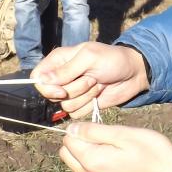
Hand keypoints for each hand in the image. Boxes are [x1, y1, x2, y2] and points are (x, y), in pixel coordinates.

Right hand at [31, 42, 148, 117]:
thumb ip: (65, 70)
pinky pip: (75, 113)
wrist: (133, 74)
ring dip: (84, 96)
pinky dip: (88, 105)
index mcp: (59, 60)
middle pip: (51, 94)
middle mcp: (63, 77)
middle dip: (72, 90)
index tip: (61, 90)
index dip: (46, 87)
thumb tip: (41, 79)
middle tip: (90, 79)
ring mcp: (72, 91)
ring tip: (97, 84)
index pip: (38, 77)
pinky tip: (99, 95)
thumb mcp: (89, 59)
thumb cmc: (112, 60)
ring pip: (65, 105)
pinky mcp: (82, 104)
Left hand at [60, 122, 171, 171]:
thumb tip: (71, 128)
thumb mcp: (124, 134)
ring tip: (116, 156)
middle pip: (68, 157)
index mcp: (92, 162)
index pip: (67, 140)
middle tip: (106, 142)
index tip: (101, 132)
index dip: (81, 131)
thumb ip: (93, 131)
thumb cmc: (152, 153)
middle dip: (80, 146)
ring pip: (80, 170)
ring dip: (89, 160)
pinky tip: (120, 170)